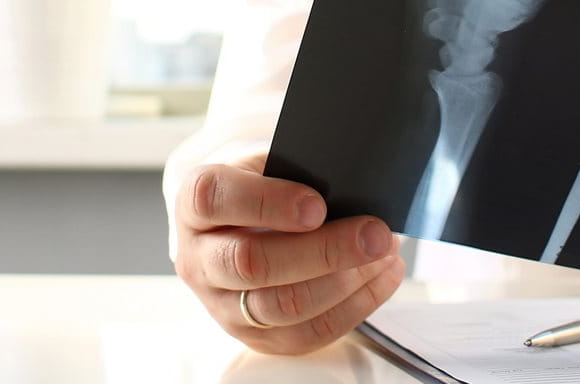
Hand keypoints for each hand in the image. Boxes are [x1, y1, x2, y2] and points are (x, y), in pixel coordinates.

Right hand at [172, 151, 404, 354]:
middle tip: (375, 234)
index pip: (214, 201)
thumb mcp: (267, 167)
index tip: (318, 206)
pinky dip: (355, 306)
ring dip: (345, 282)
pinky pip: (306, 334)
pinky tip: (383, 276)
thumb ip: (298, 172)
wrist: (241, 229)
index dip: (267, 203)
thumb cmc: (263, 190)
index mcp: (194, 206)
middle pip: (251, 263)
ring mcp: (221, 305)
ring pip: (281, 306)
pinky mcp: (253, 336)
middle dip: (324, 250)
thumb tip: (356, 186)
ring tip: (385, 253)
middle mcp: (198, 260)